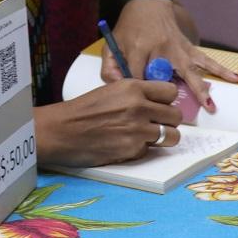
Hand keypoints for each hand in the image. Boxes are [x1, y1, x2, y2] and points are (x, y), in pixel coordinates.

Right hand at [35, 79, 180, 167]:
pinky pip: (150, 150)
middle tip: (156, 124)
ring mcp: (138, 129)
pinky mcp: (133, 149)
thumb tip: (157, 105)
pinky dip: (141, 150)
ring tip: (146, 137)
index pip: (171, 92)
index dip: (167, 101)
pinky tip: (125, 145)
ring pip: (172, 136)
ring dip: (162, 138)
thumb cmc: (83, 110)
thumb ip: (136, 95)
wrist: (61, 130)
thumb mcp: (112, 91)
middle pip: (176, 115)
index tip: (160, 106)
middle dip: (168, 122)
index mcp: (134, 87)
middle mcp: (139, 106)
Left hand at [104, 0, 237, 112]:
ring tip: (211, 105)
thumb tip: (118, 87)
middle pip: (166, 76)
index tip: (138, 102)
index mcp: (138, 48)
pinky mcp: (188, 48)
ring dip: (200, 88)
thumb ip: (109, 67)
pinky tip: (236, 78)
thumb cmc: (128, 30)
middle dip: (169, 94)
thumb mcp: (112, 44)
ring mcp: (177, 48)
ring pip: (191, 70)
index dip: (136, 90)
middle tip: (175, 114)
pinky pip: (206, 59)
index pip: (137, 75)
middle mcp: (160, 49)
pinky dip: (221, 69)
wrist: (148, 7)